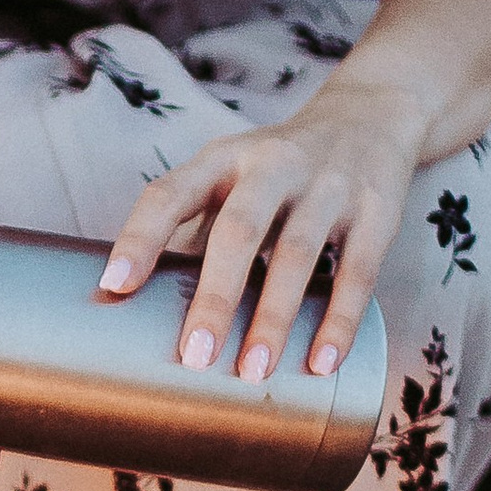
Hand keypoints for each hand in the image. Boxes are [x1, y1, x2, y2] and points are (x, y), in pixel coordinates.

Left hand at [97, 85, 425, 379]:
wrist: (370, 118)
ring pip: (297, 253)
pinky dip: (339, 320)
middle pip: (239, 229)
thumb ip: (194, 230)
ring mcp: (329, 185)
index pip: (171, 192)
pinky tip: (321, 362)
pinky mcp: (377, 211)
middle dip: (215, 296)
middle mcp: (273, 164)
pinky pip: (357, 272)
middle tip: (194, 356)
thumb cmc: (276, 170)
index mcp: (222, 159)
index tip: (114, 286)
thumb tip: (141, 312)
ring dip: (273, 318)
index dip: (141, 237)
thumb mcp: (230, 177)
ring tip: (253, 373)